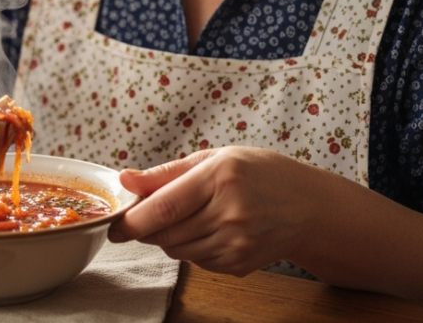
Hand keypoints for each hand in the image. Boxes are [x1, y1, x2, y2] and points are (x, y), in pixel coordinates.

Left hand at [107, 146, 324, 275]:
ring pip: (177, 251)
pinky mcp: (240, 264)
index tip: (114, 224)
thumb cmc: (261, 174)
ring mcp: (237, 243)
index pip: (164, 207)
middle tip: (145, 217)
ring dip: (168, 238)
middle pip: (166, 233)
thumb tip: (125, 179)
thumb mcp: (216, 158)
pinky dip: (191, 249)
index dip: (132, 219)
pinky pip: (197, 262)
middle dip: (145, 229)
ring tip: (188, 217)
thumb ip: (166, 173)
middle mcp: (230, 213)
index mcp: (220, 177)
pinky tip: (209, 230)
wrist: (309, 206)